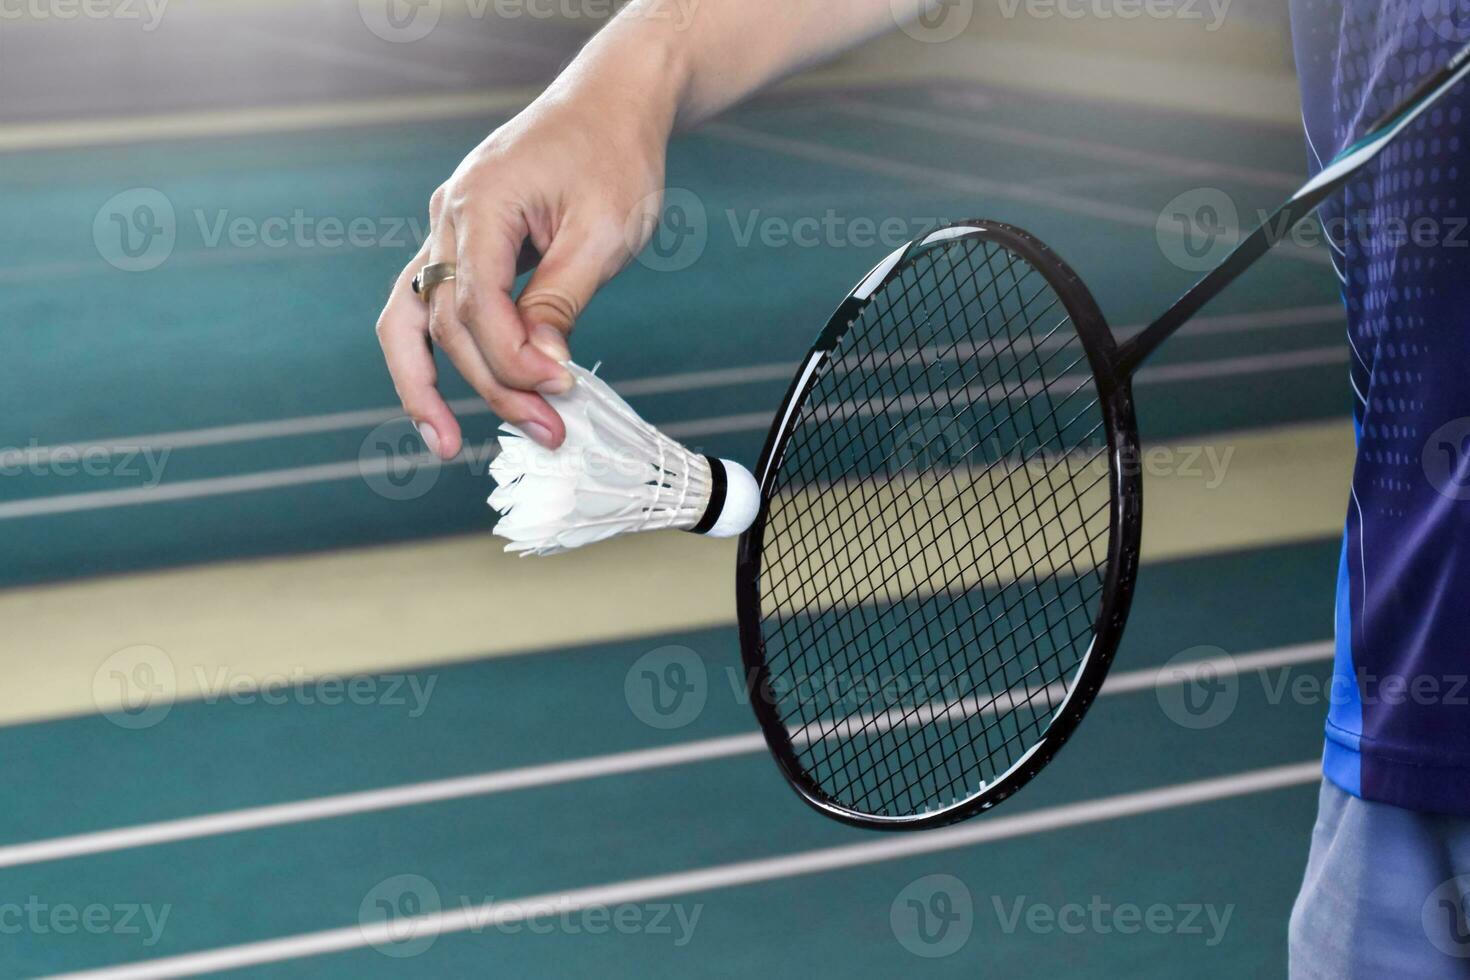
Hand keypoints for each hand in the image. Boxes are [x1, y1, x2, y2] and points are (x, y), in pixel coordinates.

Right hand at [376, 88, 670, 455]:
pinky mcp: (459, 241)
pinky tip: (443, 404)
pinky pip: (430, 305)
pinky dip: (435, 354)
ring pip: (413, 318)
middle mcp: (447, 216)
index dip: (512, 358)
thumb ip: (563, 299)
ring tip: (446, 445)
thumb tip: (543, 369)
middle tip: (550, 432)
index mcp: (479, 201)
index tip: (560, 392)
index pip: (475, 302)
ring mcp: (446, 228)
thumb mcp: (604, 230)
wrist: (610, 103)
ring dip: (428, 384)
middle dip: (495, 383)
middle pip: (448, 321)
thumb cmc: (615, 154)